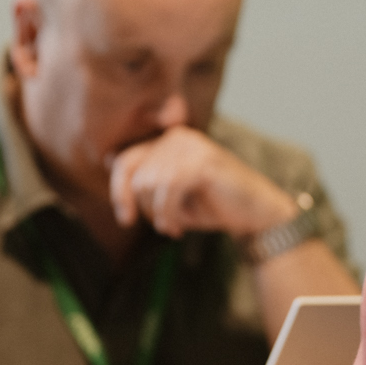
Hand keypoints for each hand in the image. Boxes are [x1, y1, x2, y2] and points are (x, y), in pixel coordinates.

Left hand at [108, 127, 298, 239]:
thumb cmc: (214, 203)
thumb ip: (148, 177)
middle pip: (136, 177)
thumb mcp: (173, 191)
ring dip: (159, 214)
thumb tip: (109, 160)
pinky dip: (169, 215)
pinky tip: (180, 228)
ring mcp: (191, 147)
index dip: (118, 192)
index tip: (126, 219)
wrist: (257, 213)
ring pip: (149, 185)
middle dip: (145, 208)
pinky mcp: (202, 162)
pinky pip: (167, 191)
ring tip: (176, 226)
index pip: (126, 161)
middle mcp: (179, 136)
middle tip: (165, 226)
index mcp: (171, 139)